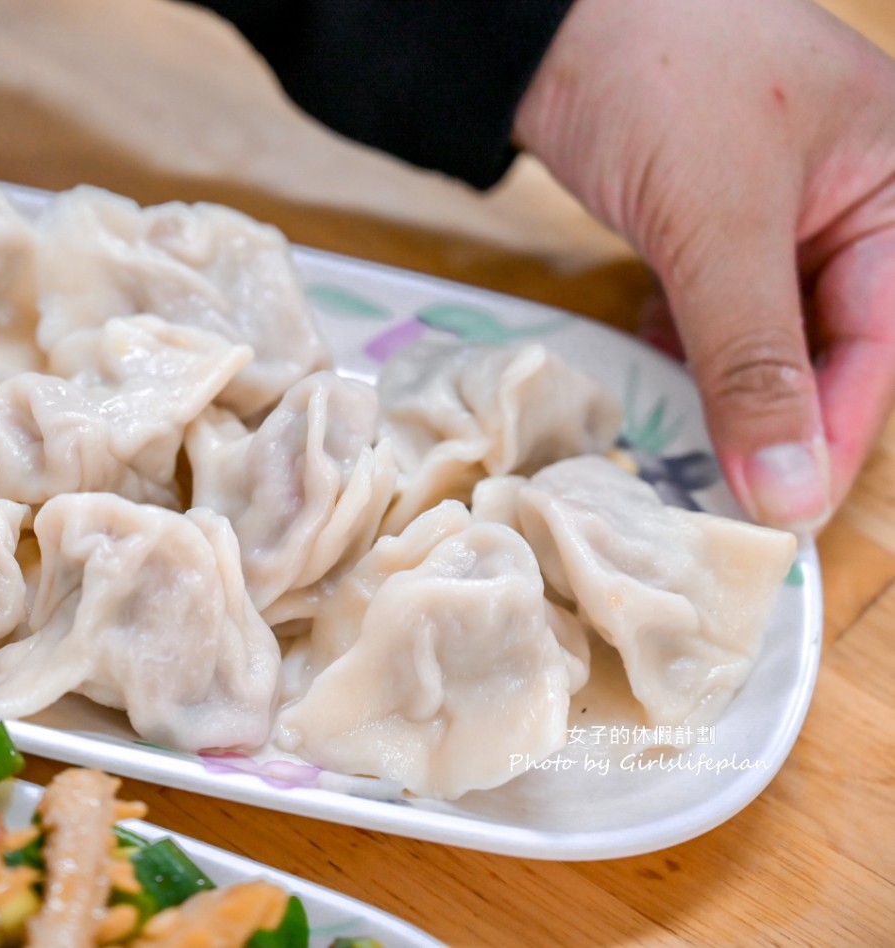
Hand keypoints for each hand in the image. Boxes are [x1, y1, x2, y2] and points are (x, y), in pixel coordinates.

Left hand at [515, 0, 894, 532]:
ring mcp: (775, 204)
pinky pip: (714, 301)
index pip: (884, 337)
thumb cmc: (655, 76)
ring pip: (766, 327)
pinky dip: (686, 337)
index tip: (785, 511)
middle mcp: (851, 195)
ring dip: (724, 380)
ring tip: (682, 436)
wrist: (542, 19)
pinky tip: (655, 356)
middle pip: (832, 340)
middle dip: (774, 411)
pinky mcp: (706, 213)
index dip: (836, 430)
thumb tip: (790, 489)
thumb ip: (754, 361)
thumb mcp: (718, 227)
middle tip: (724, 489)